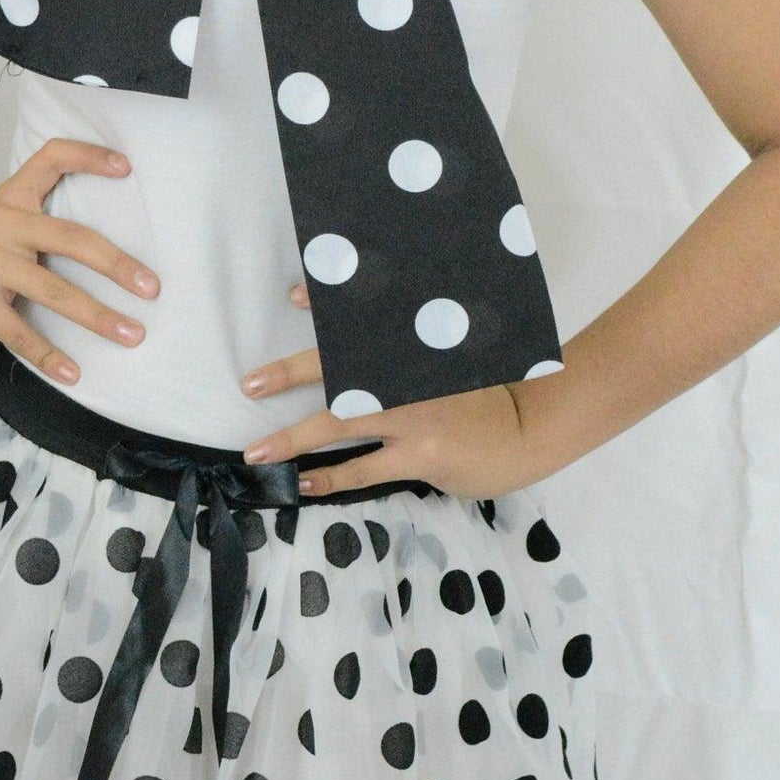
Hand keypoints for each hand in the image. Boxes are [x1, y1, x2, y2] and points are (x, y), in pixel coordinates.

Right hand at [0, 138, 157, 386]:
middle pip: (69, 237)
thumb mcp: (7, 232)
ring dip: (98, 317)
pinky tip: (74, 373)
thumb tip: (122, 252)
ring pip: (52, 290)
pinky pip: (20, 331)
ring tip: (133, 336)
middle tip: (152, 288)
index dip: (88, 156)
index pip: (50, 159)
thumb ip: (45, 226)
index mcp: (11, 199)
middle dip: (116, 264)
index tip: (127, 167)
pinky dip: (50, 356)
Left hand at [238, 280, 538, 500]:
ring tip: (258, 451)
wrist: (530, 430)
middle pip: (337, 370)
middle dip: (290, 374)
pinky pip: (364, 468)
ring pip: (339, 424)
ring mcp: (413, 417)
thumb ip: (407, 353)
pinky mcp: (421, 455)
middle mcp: (406, 377)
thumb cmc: (483, 394)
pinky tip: (302, 482)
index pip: (362, 322)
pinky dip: (331, 476)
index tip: (293, 296)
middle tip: (250, 383)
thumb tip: (362, 343)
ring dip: (294, 438)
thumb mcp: (450, 359)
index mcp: (412, 349)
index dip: (325, 307)